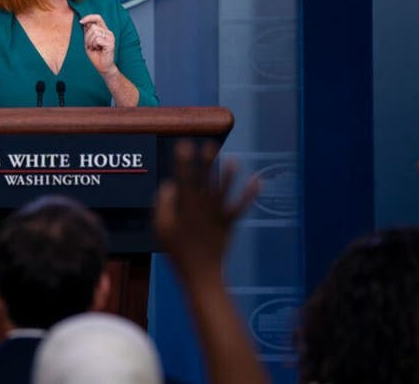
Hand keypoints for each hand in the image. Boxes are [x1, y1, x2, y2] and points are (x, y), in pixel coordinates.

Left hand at [79, 14, 116, 75]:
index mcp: (104, 30)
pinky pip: (97, 40)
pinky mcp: (111, 43)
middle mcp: (108, 32)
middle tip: (91, 45)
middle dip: (87, 37)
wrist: (103, 67)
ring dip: (91, 42)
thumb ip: (88, 32)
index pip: (98, 18)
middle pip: (93, 27)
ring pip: (95, 33)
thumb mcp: (88, 42)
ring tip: (95, 48)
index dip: (89, 17)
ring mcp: (110, 37)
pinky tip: (98, 50)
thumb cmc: (96, 55)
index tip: (81, 21)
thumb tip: (84, 22)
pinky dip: (94, 45)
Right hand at [154, 140, 259, 277]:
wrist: (200, 274)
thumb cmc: (177, 251)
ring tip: (234, 160)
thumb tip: (170, 184)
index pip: (184, 178)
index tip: (184, 144)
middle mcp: (203, 207)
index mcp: (184, 207)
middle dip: (207, 162)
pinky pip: (240, 207)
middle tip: (210, 145)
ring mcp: (217, 215)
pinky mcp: (229, 223)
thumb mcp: (161, 228)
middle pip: (206, 180)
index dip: (184, 160)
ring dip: (229, 175)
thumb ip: (163, 204)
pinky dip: (250, 194)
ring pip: (223, 190)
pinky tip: (257, 181)